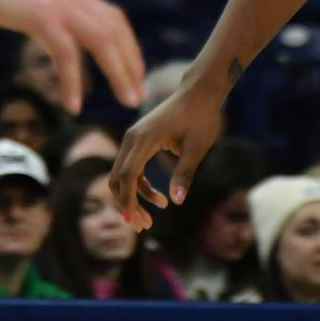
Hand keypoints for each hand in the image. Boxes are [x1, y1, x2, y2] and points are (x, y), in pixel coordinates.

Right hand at [109, 76, 224, 230]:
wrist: (198, 93)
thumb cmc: (201, 117)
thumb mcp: (198, 147)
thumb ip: (185, 173)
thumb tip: (177, 202)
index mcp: (144, 138)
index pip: (128, 175)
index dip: (128, 200)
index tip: (134, 221)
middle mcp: (132, 138)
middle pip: (118, 178)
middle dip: (127, 204)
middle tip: (144, 226)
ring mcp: (133, 139)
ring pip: (122, 175)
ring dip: (133, 198)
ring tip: (150, 220)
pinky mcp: (138, 141)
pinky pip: (132, 169)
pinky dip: (140, 187)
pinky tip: (159, 200)